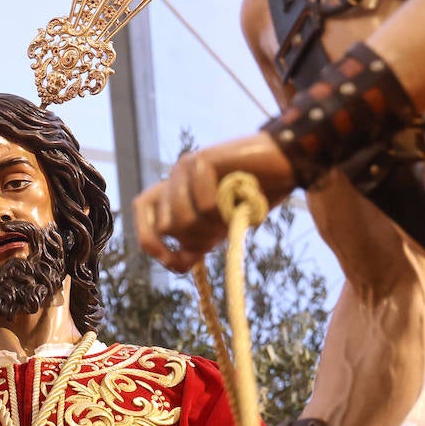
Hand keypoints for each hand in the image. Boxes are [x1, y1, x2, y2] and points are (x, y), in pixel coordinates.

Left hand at [134, 134, 293, 272]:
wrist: (282, 166)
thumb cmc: (248, 198)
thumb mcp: (217, 229)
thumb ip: (194, 244)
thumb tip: (173, 264)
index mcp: (171, 193)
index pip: (142, 212)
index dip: (150, 240)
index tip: (172, 260)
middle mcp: (173, 179)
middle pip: (166, 228)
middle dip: (196, 241)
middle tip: (221, 233)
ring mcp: (184, 168)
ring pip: (181, 220)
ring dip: (211, 229)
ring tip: (232, 215)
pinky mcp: (201, 161)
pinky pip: (204, 205)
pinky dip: (224, 211)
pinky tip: (240, 197)